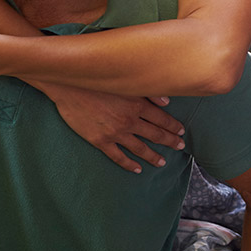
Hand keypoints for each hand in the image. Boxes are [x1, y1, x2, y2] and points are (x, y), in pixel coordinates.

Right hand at [42, 83, 184, 172]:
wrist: (68, 86)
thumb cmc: (97, 80)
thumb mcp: (125, 82)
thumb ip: (148, 92)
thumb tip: (167, 102)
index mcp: (137, 104)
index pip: (162, 119)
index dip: (173, 126)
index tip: (181, 132)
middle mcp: (129, 121)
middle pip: (155, 134)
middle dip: (170, 141)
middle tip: (180, 147)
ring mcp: (115, 133)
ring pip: (139, 148)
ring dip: (153, 156)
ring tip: (162, 162)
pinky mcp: (100, 141)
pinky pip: (118, 156)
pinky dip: (129, 164)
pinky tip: (137, 169)